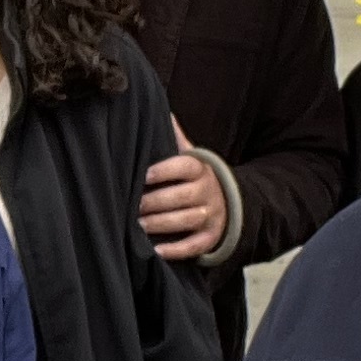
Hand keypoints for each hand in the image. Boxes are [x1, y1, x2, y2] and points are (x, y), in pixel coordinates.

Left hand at [138, 133, 227, 261]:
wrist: (229, 203)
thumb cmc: (196, 178)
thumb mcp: (191, 157)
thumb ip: (176, 139)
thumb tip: (161, 109)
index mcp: (201, 169)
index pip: (184, 166)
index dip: (164, 170)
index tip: (143, 175)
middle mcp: (209, 191)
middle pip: (182, 196)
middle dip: (155, 202)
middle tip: (132, 205)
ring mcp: (212, 216)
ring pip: (187, 220)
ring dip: (161, 224)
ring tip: (137, 226)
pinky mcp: (211, 238)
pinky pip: (195, 246)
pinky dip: (176, 250)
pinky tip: (156, 251)